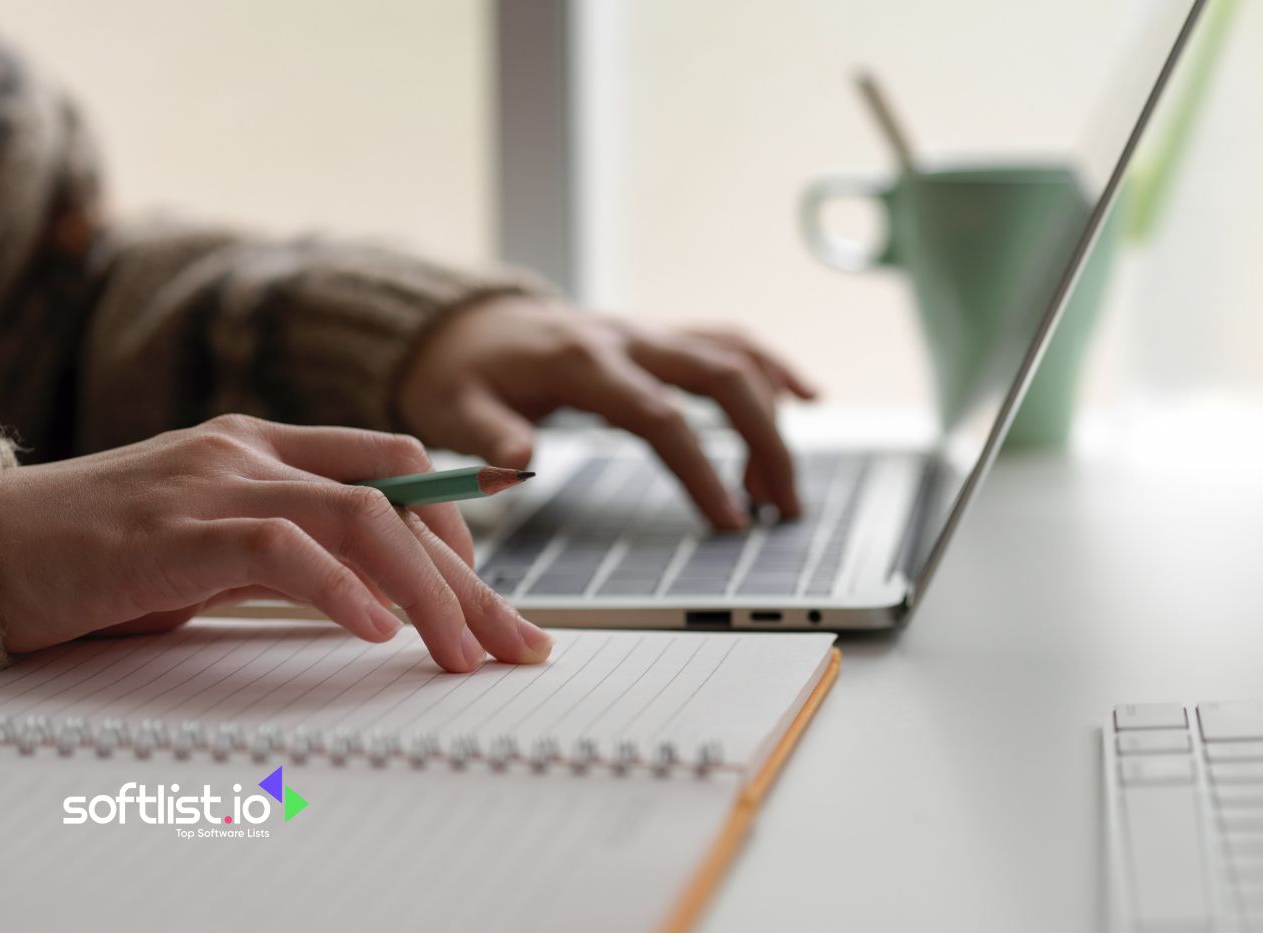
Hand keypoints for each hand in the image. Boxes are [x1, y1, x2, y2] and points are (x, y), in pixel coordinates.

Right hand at [0, 414, 551, 670]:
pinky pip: (285, 549)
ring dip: (427, 590)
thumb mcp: (214, 544)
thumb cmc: (99, 555)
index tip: (490, 586)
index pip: (394, 462)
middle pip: (399, 495)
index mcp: (266, 446)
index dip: (456, 520)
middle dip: (469, 575)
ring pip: (361, 516)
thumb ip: (291, 551)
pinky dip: (341, 589)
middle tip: (515, 640)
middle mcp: (252, 452)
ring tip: (463, 652)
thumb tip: (377, 594)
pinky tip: (377, 631)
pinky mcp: (177, 530)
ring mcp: (216, 483)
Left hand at [398, 297, 818, 528]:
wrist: (464, 327)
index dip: (702, 469)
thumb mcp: (454, 408)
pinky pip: (728, 342)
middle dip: (766, 442)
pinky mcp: (658, 338)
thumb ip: (488, 436)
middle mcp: (627, 338)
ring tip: (781, 489)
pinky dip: (772, 368)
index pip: (661, 415)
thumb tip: (519, 463)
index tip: (731, 522)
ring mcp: (648, 333)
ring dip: (773, 416)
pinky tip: (808, 398)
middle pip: (722, 376)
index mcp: (582, 361)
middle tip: (784, 510)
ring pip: (734, 356)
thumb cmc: (461, 376)